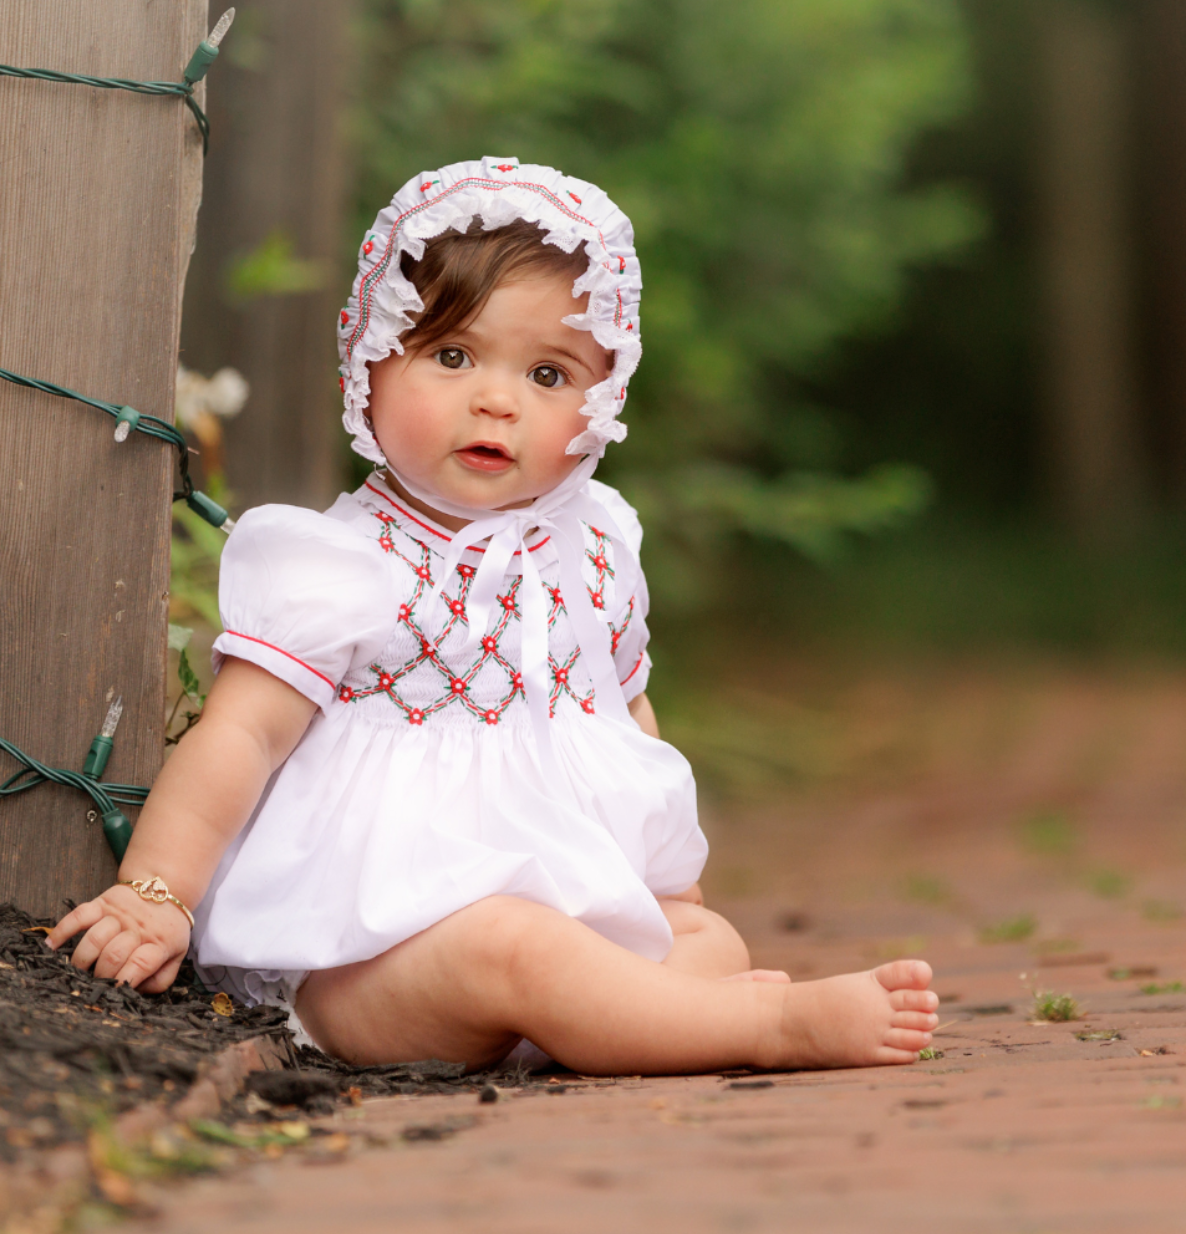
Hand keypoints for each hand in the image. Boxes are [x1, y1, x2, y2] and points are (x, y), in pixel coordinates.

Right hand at [48, 883, 191, 991]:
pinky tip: (51, 946)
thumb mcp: (177, 953)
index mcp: (159, 943)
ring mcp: (119, 915)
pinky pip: (79, 915)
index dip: (124, 981)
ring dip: (82, 959)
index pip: (140, 964)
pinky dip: (62, 930)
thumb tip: (136, 993)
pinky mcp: (103, 903)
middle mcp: (138, 928)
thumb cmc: (167, 928)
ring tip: (78, 971)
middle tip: (96, 982)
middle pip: (113, 955)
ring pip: (95, 938)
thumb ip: (161, 978)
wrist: (165, 887)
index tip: (113, 992)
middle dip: (101, 975)